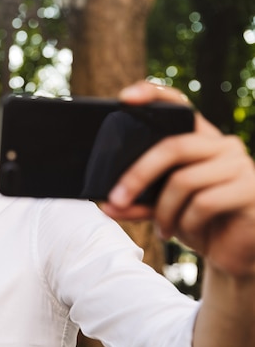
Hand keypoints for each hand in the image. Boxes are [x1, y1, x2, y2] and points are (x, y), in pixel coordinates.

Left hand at [100, 81, 254, 276]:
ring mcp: (239, 165)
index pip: (178, 103)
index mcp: (199, 139)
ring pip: (184, 180)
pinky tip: (185, 232)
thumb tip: (106, 204)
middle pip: (172, 147)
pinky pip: (204, 203)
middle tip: (116, 199)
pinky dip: (186, 223)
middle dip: (138, 175)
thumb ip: (137, 201)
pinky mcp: (250, 190)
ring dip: (164, 211)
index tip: (124, 98)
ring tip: (161, 228)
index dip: (152, 94)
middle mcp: (222, 144)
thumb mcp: (161, 208)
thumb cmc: (198, 221)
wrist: (234, 252)